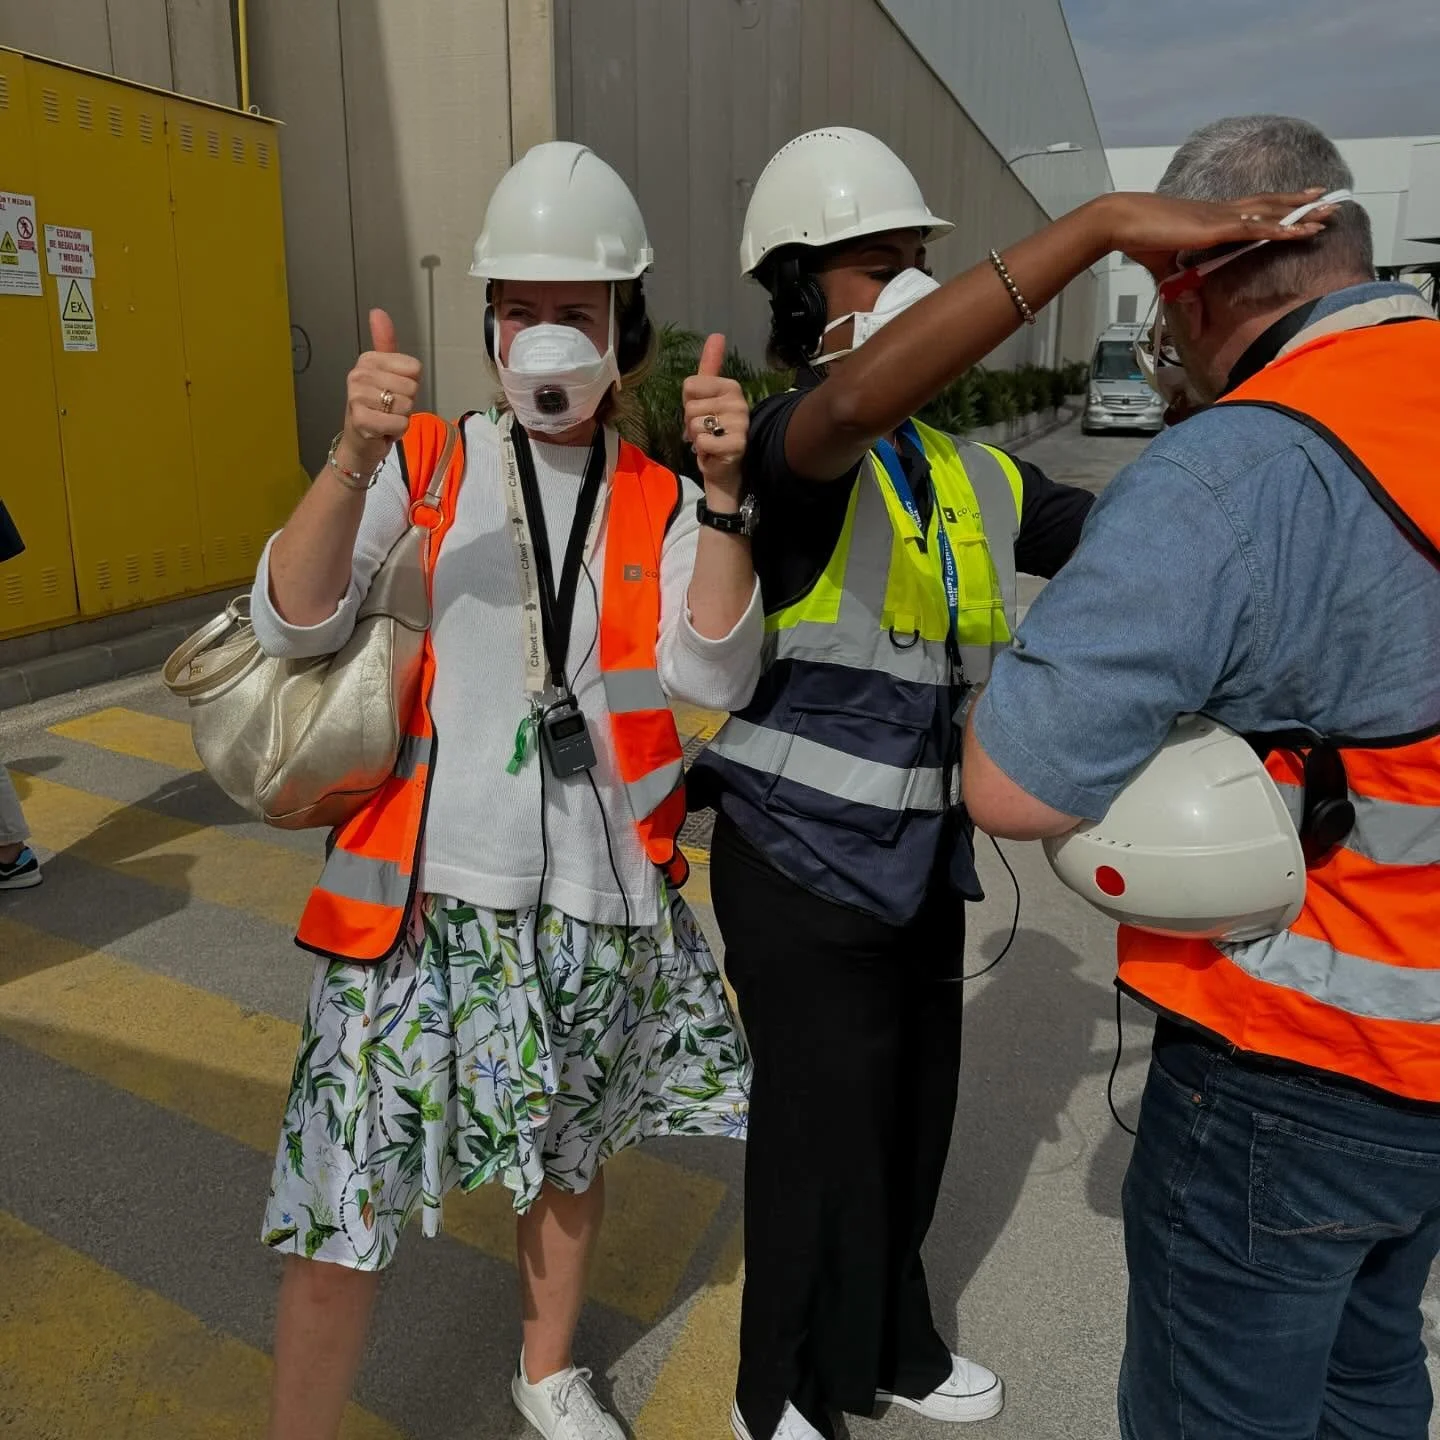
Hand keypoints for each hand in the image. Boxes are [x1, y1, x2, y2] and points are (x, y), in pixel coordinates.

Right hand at [338, 309, 423, 474]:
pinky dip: (396, 431)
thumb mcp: (385, 373)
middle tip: (388, 409)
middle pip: (412, 387)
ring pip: (406, 406)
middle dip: (406, 404)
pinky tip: (382, 430)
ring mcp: (357, 396)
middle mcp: (359, 374)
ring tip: (385, 419)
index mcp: (368, 359)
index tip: (393, 392)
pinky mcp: (361, 419)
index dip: (410, 385)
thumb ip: (385, 343)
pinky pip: (400, 423)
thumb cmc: (377, 408)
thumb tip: (377, 311)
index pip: (414, 368)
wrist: (360, 442)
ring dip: (401, 418)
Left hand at [682, 334, 748, 502]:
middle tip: (706, 432)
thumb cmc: (712, 430)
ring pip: (695, 425)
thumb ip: (709, 366)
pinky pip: (703, 442)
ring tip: (710, 442)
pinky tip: (713, 453)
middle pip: (690, 407)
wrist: (723, 466)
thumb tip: (717, 334)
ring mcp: (740, 424)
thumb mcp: (706, 396)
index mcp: (730, 386)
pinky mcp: (737, 445)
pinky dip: (702, 451)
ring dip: (696, 439)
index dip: (688, 403)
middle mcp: (738, 402)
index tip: (702, 412)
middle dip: (691, 424)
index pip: (689, 386)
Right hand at [1097, 188, 1339, 279]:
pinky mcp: (1217, 227)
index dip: (1278, 205)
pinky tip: (1301, 229)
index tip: (1300, 200)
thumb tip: (1181, 293)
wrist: (1123, 222)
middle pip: (1270, 205)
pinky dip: (1281, 229)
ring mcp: (1222, 217)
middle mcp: (1222, 212)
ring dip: (1302, 213)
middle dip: (1301, 203)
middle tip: (1329, 200)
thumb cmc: (1139, 238)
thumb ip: (1177, 277)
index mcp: (1211, 217)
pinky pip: (1257, 229)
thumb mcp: (1164, 263)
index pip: (1252, 208)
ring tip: (1329, 211)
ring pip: (1271, 213)